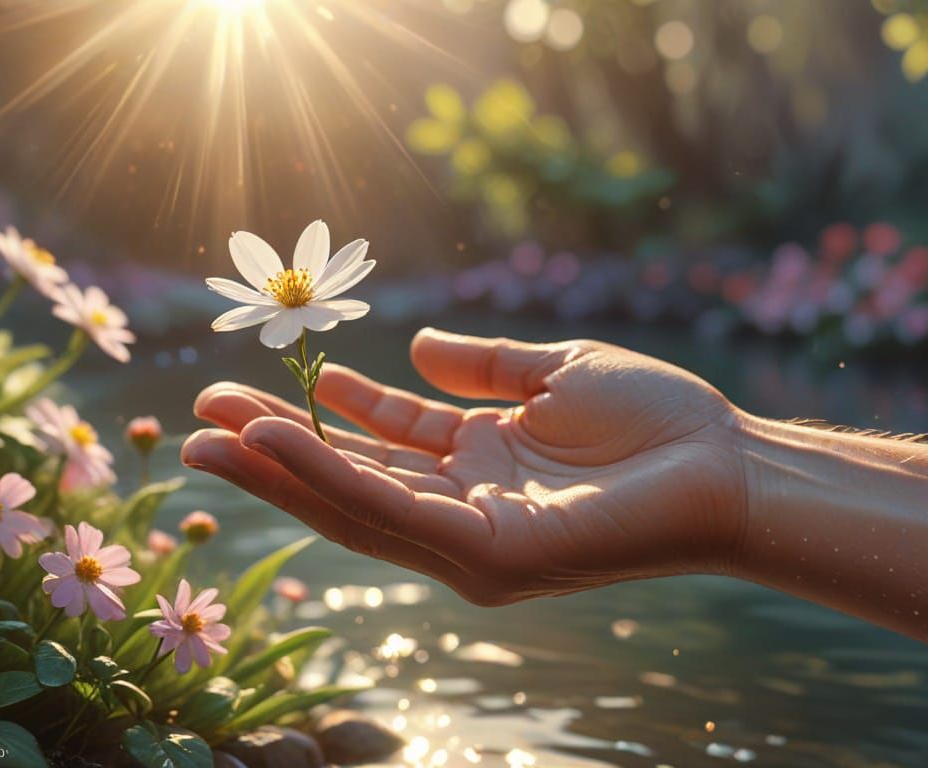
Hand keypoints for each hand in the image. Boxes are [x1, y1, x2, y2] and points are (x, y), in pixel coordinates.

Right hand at [183, 328, 747, 604]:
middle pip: (351, 484)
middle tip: (198, 417)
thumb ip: (486, 366)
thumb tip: (418, 344)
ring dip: (281, 471)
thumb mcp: (557, 374)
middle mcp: (465, 509)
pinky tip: (278, 446)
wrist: (728, 464)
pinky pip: (395, 513)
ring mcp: (474, 540)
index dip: (318, 418)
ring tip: (206, 435)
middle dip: (273, 453)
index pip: (379, 447)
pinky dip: (333, 481)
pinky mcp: (491, 555)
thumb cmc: (659, 421)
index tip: (256, 387)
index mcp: (478, 467)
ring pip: (356, 506)